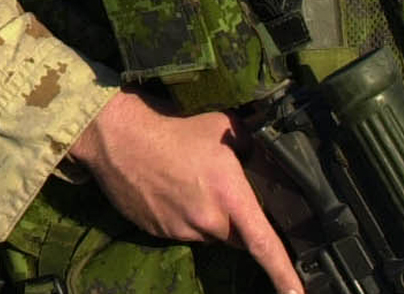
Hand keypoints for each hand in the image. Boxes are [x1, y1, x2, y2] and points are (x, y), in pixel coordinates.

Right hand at [68, 90, 304, 293]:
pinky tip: (172, 190)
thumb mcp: (224, 126)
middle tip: (225, 192)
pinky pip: (184, 232)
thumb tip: (271, 163)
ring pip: (209, 235)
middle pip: (238, 238)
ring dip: (209, 218)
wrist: (118, 136)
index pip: (265, 245)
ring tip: (191, 184)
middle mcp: (209, 220)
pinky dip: (184, 216)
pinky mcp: (160, 232)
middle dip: (240, 223)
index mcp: (230, 196)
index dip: (285, 275)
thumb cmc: (173, 127)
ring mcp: (182, 230)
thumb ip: (253, 150)